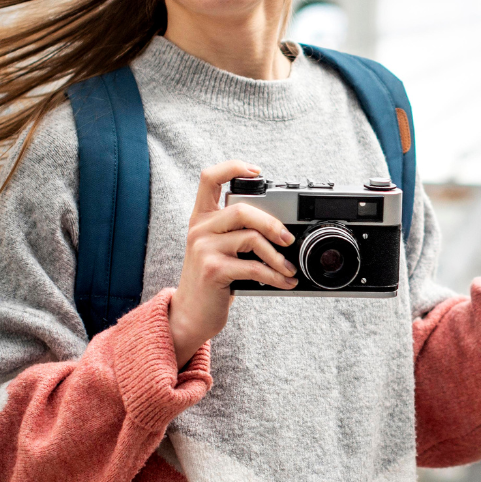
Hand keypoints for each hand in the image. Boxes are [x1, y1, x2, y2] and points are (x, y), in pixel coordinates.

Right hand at [168, 161, 298, 366]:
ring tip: (288, 268)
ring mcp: (204, 248)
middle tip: (288, 238)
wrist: (191, 314)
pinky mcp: (213, 270)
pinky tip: (283, 282)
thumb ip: (236, 231)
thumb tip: (281, 228)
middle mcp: (199, 229)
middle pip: (242, 209)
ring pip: (251, 238)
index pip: (209, 178)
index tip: (257, 172)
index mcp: (201, 218)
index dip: (232, 167)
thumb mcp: (217, 249)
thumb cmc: (211, 280)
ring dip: (278, 256)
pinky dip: (275, 276)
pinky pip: (253, 267)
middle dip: (272, 222)